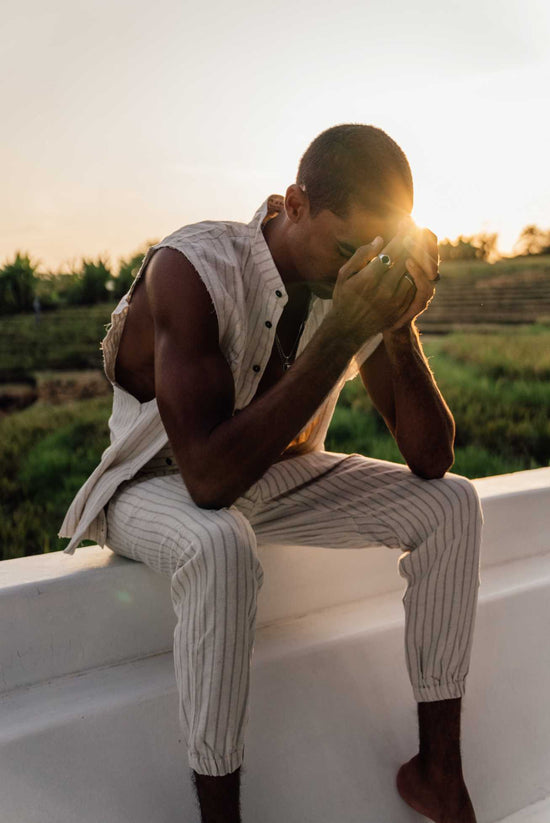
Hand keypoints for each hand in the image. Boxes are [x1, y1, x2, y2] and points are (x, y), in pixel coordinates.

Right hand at [330, 219, 429, 345]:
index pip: (392, 250)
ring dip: (415, 256)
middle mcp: (384, 289)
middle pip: (406, 259)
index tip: (405, 224)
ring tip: (416, 244)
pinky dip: (415, 273)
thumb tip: (380, 239)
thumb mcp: (344, 275)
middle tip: (415, 228)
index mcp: (369, 278)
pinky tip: (413, 264)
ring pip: (412, 272)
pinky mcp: (401, 309)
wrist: (348, 329)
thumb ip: (362, 256)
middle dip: (411, 241)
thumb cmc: (344, 298)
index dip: (401, 235)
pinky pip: (413, 286)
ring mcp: (395, 300)